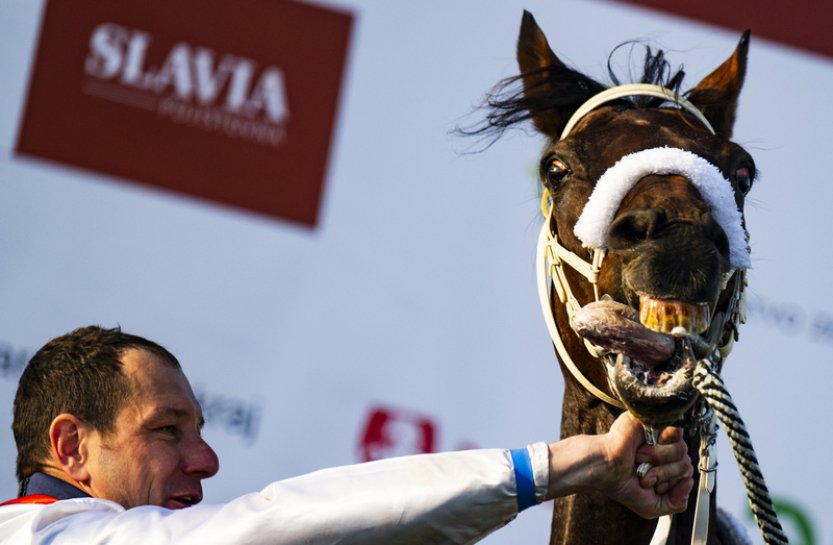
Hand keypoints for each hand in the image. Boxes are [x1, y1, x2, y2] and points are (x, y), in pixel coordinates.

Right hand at [545, 412, 692, 518]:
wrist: (603, 468)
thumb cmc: (621, 484)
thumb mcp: (652, 506)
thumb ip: (677, 503)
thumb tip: (690, 482)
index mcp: (668, 466)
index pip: (688, 475)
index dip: (671, 483)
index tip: (649, 484)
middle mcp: (666, 449)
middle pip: (686, 463)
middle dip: (664, 475)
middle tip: (642, 473)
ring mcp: (661, 434)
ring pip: (681, 450)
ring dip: (657, 461)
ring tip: (639, 459)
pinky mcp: (655, 421)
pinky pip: (675, 432)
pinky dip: (658, 447)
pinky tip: (642, 449)